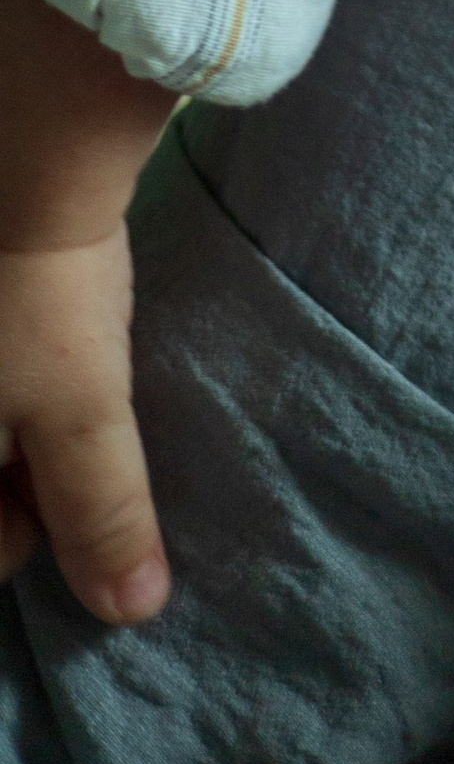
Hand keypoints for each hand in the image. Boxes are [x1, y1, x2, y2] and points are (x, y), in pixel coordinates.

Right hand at [0, 226, 164, 628]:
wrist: (28, 153)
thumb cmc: (43, 299)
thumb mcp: (83, 417)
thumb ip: (101, 516)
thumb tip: (131, 610)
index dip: (41, 532)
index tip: (88, 492)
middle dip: (34, 479)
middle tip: (88, 443)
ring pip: (1, 435)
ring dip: (33, 434)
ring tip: (82, 395)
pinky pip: (6, 379)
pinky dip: (29, 383)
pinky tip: (63, 350)